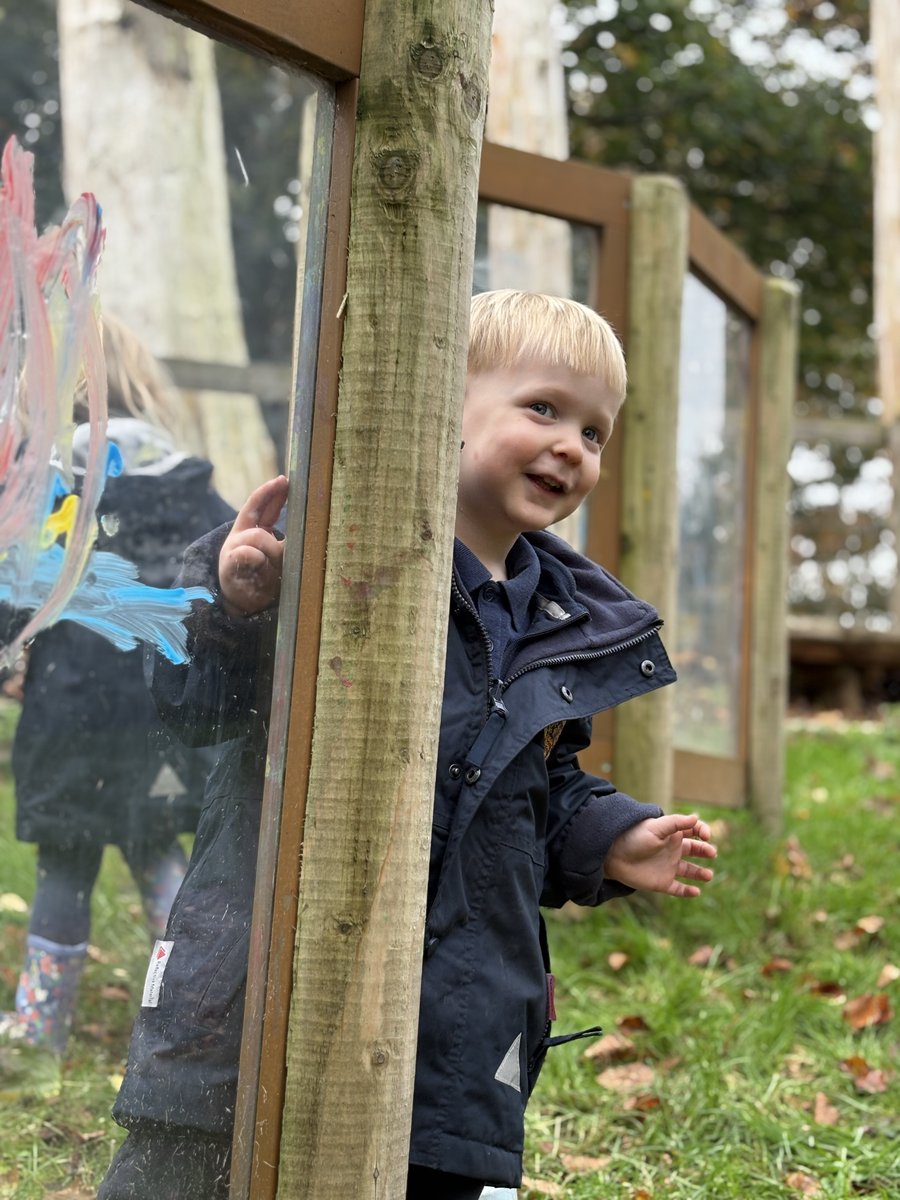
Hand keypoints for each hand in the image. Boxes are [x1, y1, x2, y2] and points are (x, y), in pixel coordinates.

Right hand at [218, 475, 287, 616]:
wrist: (242, 605)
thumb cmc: (263, 579)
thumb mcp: (277, 558)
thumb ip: (285, 543)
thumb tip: (306, 527)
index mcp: (250, 531)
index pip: (259, 506)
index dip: (270, 493)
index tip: (284, 480)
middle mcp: (241, 536)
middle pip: (255, 512)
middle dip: (271, 504)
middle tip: (283, 496)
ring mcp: (234, 548)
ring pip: (257, 537)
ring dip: (270, 550)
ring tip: (272, 565)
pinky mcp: (230, 564)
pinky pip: (247, 554)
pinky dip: (257, 558)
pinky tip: (259, 562)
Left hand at [603, 813, 715, 898]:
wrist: (612, 855)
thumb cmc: (633, 837)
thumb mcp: (656, 827)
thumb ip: (676, 823)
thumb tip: (696, 817)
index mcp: (672, 835)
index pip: (693, 831)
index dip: (702, 831)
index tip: (705, 836)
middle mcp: (672, 850)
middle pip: (695, 850)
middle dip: (705, 851)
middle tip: (711, 853)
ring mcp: (668, 867)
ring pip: (690, 871)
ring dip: (700, 873)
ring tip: (709, 875)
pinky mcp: (662, 882)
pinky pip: (678, 889)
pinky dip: (688, 892)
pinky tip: (696, 891)